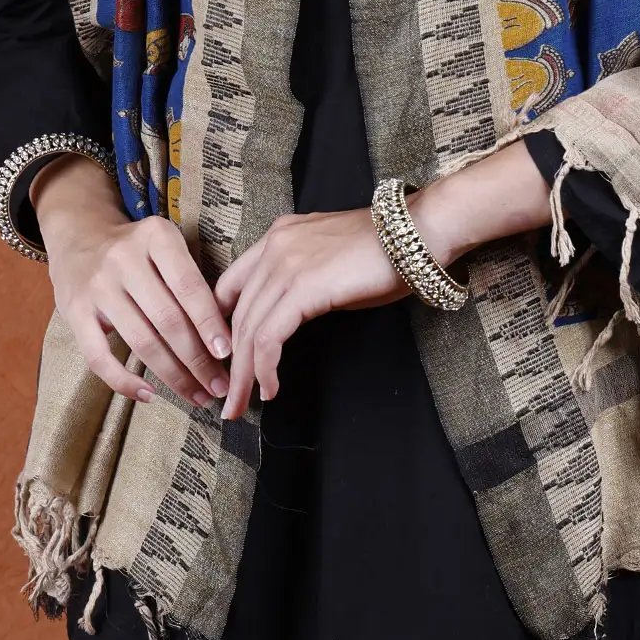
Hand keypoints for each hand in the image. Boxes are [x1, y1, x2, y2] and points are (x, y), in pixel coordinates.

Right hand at [32, 156, 232, 408]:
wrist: (79, 236)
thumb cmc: (138, 249)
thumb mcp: (165, 245)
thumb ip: (190, 280)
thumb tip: (223, 337)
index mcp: (156, 236)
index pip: (189, 287)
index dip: (210, 324)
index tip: (228, 354)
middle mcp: (124, 258)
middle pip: (168, 320)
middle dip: (198, 360)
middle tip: (220, 386)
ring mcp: (97, 286)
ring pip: (141, 342)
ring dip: (173, 376)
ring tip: (196, 396)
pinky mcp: (73, 312)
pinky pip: (99, 357)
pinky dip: (125, 381)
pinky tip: (149, 395)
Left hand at [213, 209, 409, 419]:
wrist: (416, 234)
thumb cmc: (385, 252)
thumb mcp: (330, 262)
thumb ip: (303, 280)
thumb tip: (292, 316)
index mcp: (279, 235)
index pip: (232, 286)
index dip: (223, 327)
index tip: (229, 360)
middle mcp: (274, 246)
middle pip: (236, 313)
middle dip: (230, 361)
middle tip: (231, 398)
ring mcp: (285, 264)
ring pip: (247, 329)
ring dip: (244, 375)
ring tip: (243, 405)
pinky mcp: (301, 288)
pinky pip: (269, 337)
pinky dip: (265, 368)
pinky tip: (270, 388)